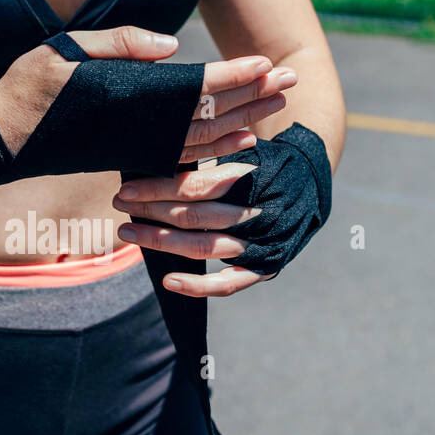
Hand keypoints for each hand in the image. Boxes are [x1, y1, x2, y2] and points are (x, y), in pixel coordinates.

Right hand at [0, 25, 295, 158]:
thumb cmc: (25, 90)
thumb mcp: (64, 51)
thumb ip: (119, 44)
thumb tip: (170, 47)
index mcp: (127, 99)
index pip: (194, 90)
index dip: (234, 77)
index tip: (267, 63)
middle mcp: (138, 129)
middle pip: (210, 116)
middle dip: (253, 96)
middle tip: (293, 78)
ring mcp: (136, 148)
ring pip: (203, 140)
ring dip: (243, 120)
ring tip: (276, 101)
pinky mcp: (130, 158)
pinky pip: (184, 157)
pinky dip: (216, 148)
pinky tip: (239, 139)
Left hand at [112, 158, 280, 297]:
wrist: (313, 185)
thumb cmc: (268, 163)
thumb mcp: (247, 149)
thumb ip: (212, 153)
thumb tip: (158, 150)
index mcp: (254, 180)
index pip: (197, 186)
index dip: (159, 189)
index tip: (128, 188)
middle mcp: (257, 213)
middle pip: (194, 215)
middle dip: (151, 210)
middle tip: (120, 204)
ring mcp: (261, 243)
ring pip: (203, 246)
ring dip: (161, 240)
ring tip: (129, 232)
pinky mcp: (264, 266)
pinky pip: (228, 284)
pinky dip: (197, 285)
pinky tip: (168, 281)